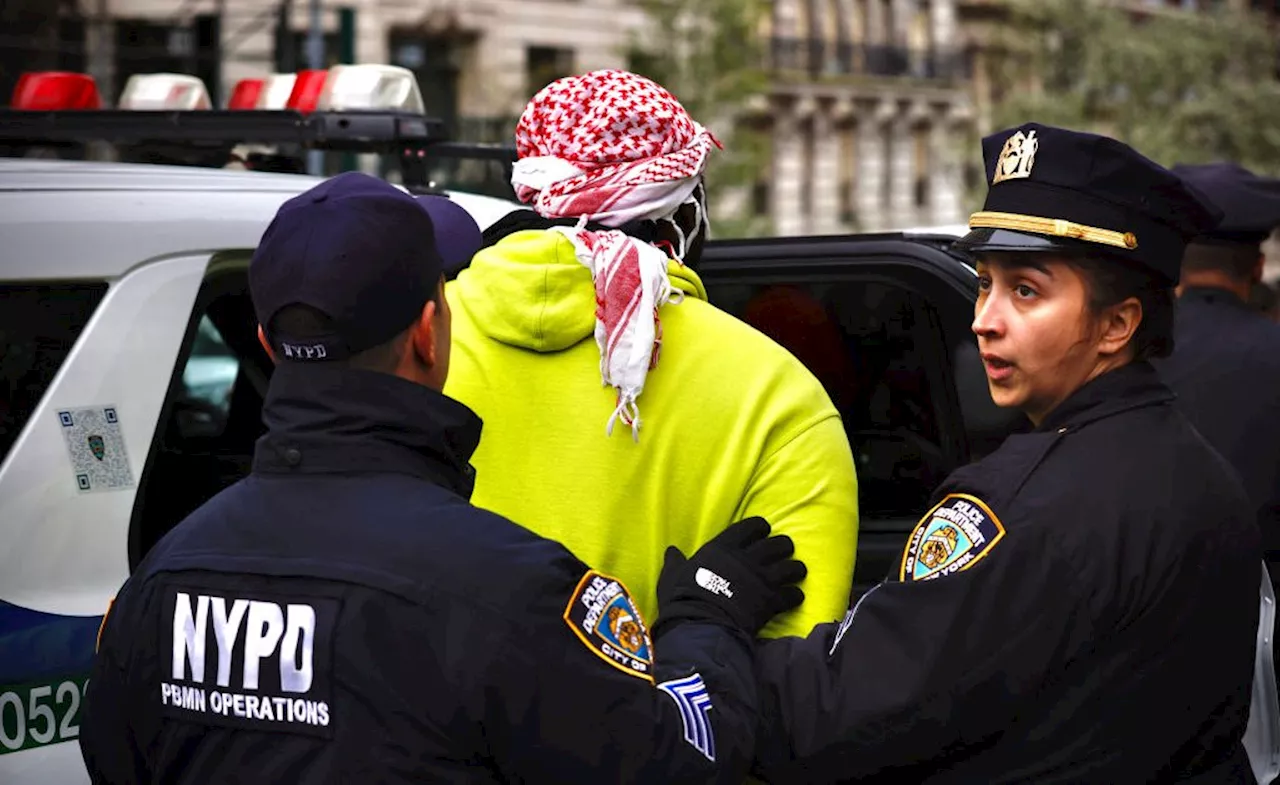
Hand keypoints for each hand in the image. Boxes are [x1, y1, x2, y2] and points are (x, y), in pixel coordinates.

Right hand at [654, 517, 806, 638]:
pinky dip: (795, 596)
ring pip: (793, 567)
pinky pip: (793, 594)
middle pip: (779, 544)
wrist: (699, 627)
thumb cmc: (682, 600)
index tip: (763, 531)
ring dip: (795, 570)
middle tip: (782, 552)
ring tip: (794, 573)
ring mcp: (762, 580)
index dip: (761, 527)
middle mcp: (747, 559)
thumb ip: (675, 563)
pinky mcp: (771, 602)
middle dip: (784, 547)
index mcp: (724, 548)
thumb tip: (672, 551)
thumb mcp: (672, 576)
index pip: (752, 526)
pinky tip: (793, 598)